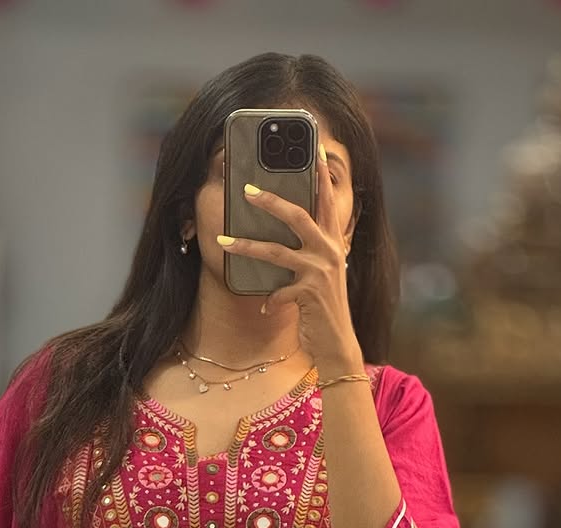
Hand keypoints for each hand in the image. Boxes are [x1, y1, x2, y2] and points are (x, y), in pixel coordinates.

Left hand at [218, 143, 362, 372]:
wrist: (337, 344)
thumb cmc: (324, 308)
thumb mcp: (321, 274)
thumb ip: (310, 253)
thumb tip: (285, 238)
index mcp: (332, 243)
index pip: (326, 201)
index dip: (321, 175)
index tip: (315, 150)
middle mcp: (328, 252)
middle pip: (297, 215)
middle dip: (271, 200)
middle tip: (247, 189)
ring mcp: (319, 272)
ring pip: (276, 251)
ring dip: (246, 245)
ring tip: (223, 241)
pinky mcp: (309, 294)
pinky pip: (278, 292)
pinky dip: (268, 300)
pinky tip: (264, 306)